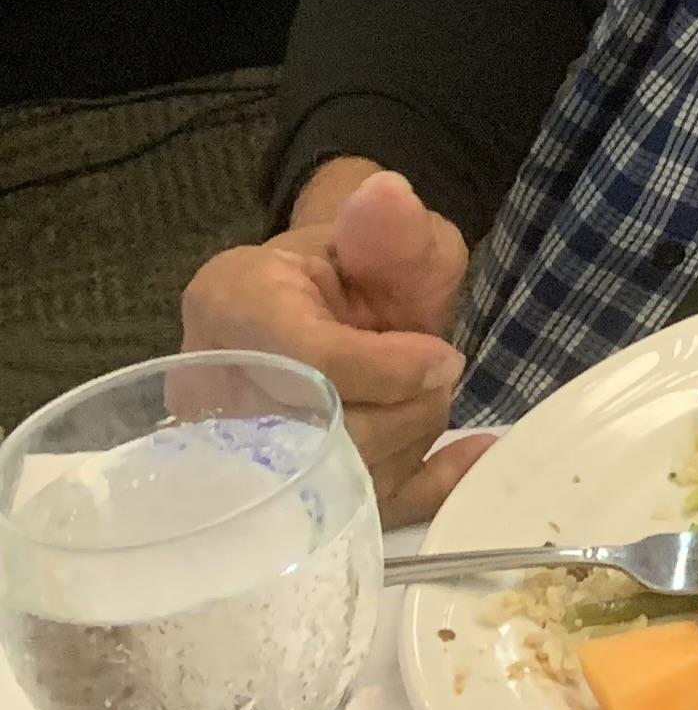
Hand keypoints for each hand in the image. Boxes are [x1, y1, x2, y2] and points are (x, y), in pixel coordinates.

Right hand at [180, 162, 490, 524]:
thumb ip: (391, 227)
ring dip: (412, 435)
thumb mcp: (388, 233)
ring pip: (343, 476)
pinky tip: (472, 455)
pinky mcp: (284, 492)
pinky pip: (359, 510)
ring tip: (422, 391)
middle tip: (435, 370)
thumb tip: (386, 198)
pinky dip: (430, 486)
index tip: (441, 355)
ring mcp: (237, 450)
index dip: (385, 366)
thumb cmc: (360, 264)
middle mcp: (213, 386)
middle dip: (404, 404)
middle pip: (322, 432)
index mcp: (229, 302)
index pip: (303, 360)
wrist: (341, 299)